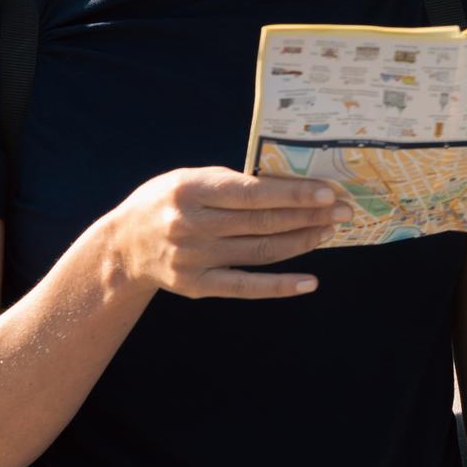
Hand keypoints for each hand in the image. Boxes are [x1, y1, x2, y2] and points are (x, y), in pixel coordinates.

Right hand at [101, 169, 341, 300]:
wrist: (122, 247)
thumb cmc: (167, 202)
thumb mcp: (190, 179)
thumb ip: (232, 183)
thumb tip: (291, 185)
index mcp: (191, 190)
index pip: (252, 193)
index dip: (292, 194)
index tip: (327, 193)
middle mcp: (192, 225)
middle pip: (262, 222)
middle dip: (308, 216)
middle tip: (343, 210)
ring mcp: (194, 258)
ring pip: (260, 251)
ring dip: (301, 242)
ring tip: (330, 231)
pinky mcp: (197, 286)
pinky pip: (246, 287)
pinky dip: (280, 286)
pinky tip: (309, 281)